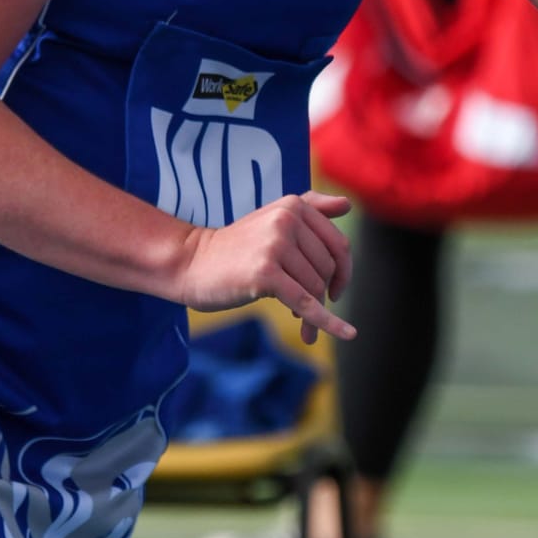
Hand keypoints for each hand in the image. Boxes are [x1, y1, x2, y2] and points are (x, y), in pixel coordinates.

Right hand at [178, 192, 354, 343]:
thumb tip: (347, 203)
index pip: (338, 245)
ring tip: (297, 319)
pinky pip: (305, 302)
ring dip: (312, 312)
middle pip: (327, 269)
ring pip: (315, 287)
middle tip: (304, 309)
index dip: (342, 272)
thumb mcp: (272, 218)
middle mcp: (287, 219)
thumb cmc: (235, 247)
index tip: (335, 291)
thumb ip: (311, 208)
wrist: (190, 263)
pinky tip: (346, 333)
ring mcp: (275, 245)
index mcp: (294, 206)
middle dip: (322, 294)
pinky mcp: (265, 273)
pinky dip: (327, 321)